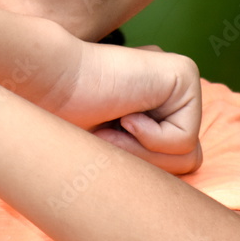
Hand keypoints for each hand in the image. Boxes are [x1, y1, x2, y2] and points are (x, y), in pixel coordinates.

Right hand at [48, 41, 202, 175]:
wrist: (49, 82)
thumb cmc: (68, 118)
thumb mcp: (115, 149)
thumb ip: (150, 158)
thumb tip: (188, 167)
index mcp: (160, 103)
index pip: (175, 160)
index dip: (138, 162)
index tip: (105, 136)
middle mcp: (176, 89)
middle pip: (188, 161)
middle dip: (145, 162)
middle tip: (109, 135)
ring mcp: (183, 79)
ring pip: (190, 156)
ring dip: (144, 153)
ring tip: (116, 124)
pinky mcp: (185, 74)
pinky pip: (184, 139)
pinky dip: (149, 138)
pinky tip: (125, 111)